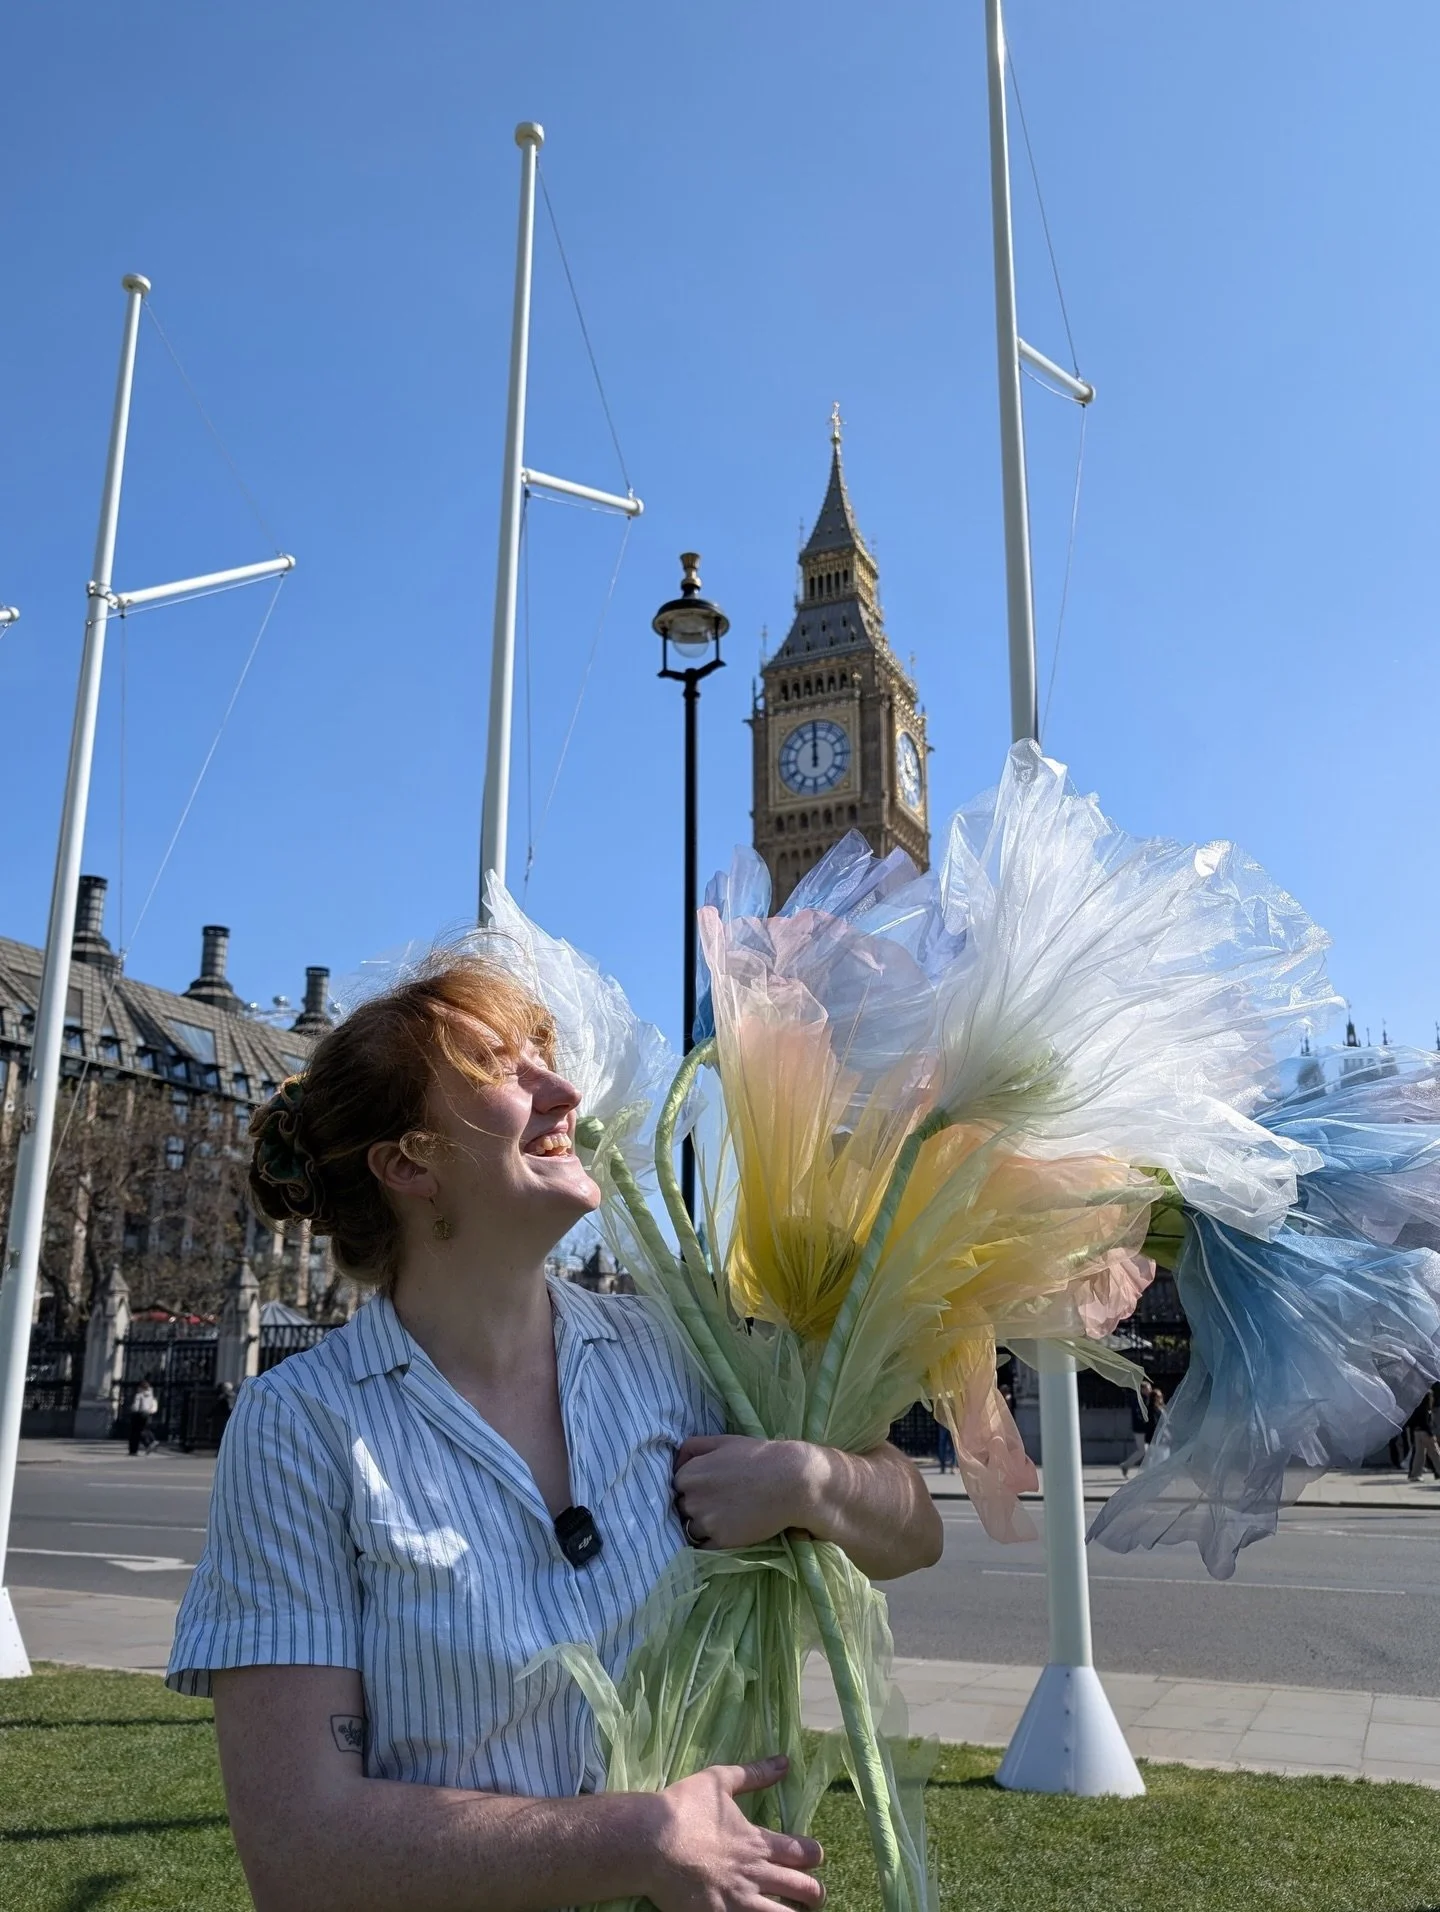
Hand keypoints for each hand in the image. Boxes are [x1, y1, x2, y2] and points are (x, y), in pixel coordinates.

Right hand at [642, 1754, 823, 1911]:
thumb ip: (753, 1774)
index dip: (815, 1856)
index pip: (804, 1853)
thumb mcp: (718, 1781)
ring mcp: (739, 1902)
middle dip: (815, 1893)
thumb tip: (784, 1762)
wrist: (650, 1843)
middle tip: (814, 1895)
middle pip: (804, 1890)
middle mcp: (756, 1875)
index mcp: (758, 1842)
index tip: (815, 1857)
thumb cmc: (683, 1809)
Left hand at [673, 1436, 819, 1549]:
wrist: (791, 1482)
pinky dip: (713, 1542)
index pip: (677, 1486)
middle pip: (683, 1508)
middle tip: (720, 1501)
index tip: (708, 1487)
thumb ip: (693, 1447)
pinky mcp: (721, 1541)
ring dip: (705, 1524)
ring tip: (727, 1516)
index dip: (692, 1487)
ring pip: (692, 1529)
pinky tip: (728, 1531)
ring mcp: (706, 1523)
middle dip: (697, 1505)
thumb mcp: (722, 1441)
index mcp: (688, 1475)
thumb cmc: (758, 1457)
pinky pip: (705, 1547)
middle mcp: (691, 1500)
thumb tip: (677, 1461)